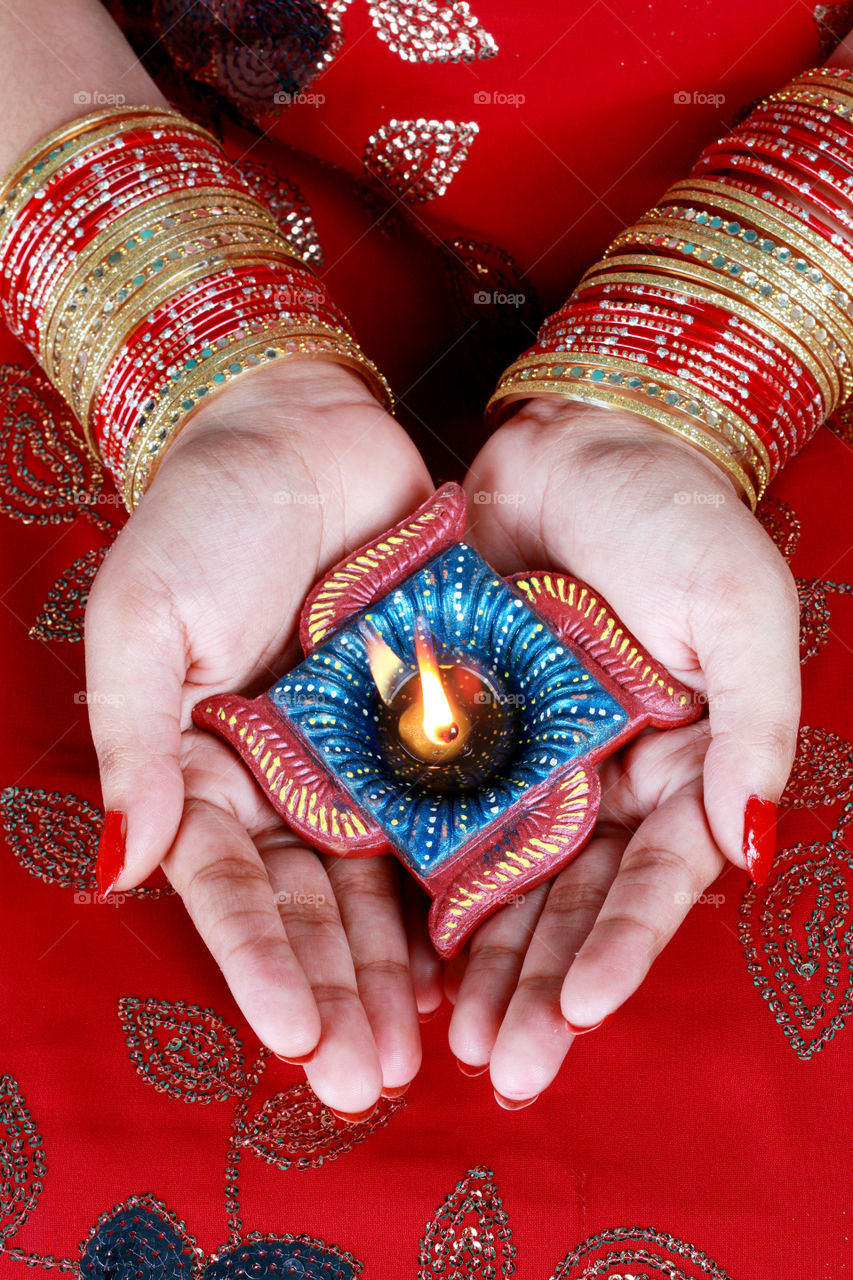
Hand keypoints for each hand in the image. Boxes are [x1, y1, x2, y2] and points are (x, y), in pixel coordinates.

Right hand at [85, 359, 440, 1111]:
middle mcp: (286, 777)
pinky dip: (458, 880)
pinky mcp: (432, 722)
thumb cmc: (205, 517)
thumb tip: (124, 861)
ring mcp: (362, 756)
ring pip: (382, 879)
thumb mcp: (144, 622)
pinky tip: (474, 951)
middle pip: (311, 904)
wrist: (301, 429)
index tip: (290, 1037)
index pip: (228, 885)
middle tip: (367, 1081)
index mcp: (206, 766)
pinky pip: (447, 811)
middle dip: (336, 993)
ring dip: (396, 967)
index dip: (257, 962)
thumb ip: (134, 741)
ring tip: (424, 1049)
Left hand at [449, 397, 799, 1102]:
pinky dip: (417, 880)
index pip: (652, 879)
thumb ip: (755, 727)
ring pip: (498, 881)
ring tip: (448, 1040)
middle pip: (569, 903)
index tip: (582, 1013)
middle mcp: (598, 782)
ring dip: (477, 962)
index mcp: (676, 766)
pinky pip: (434, 814)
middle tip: (504, 1067)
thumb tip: (751, 849)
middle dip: (539, 985)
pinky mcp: (452, 729)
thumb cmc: (676, 517)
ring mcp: (522, 762)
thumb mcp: (741, 610)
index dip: (620, 947)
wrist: (578, 439)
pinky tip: (396, 946)